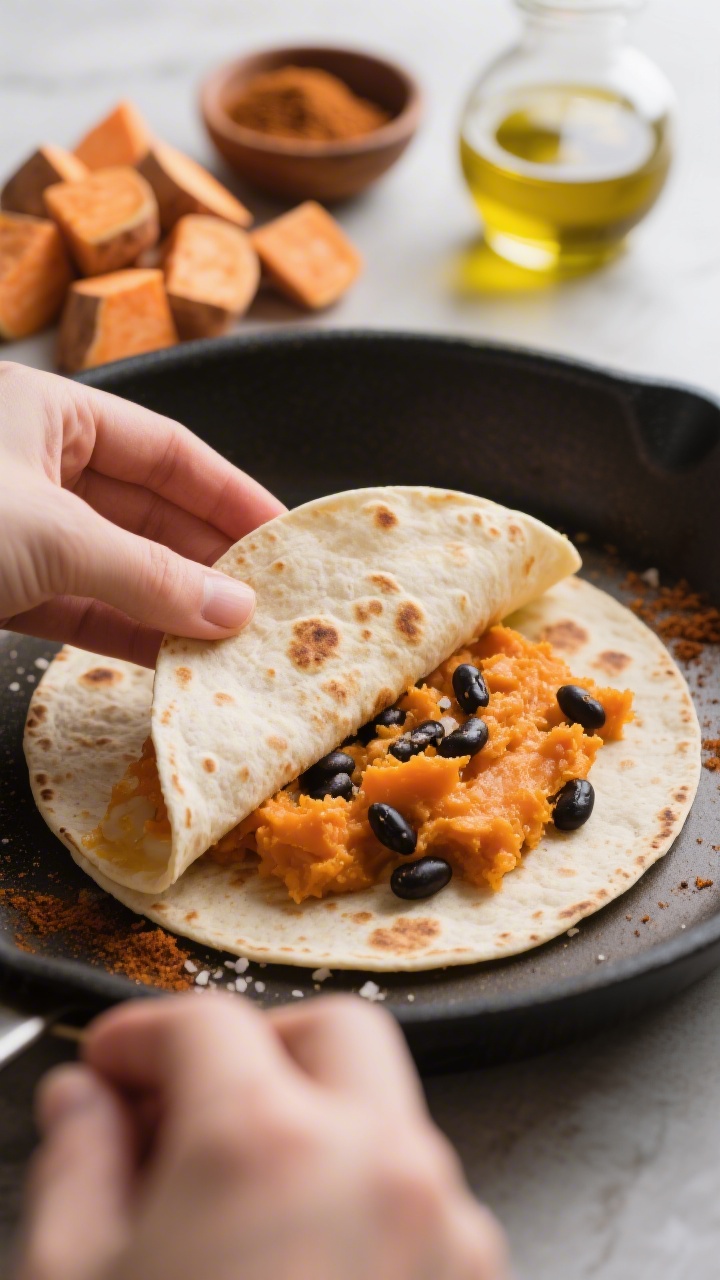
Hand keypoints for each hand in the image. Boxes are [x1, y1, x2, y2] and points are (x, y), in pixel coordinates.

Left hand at [0, 362, 283, 665]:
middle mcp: (33, 465)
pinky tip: (172, 655)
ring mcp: (16, 531)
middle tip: (266, 599)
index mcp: (45, 413)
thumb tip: (234, 609)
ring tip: (232, 637)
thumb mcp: (52, 537)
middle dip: (206, 558)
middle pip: (146, 510)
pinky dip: (124, 631)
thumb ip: (148, 574)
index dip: (229, 493)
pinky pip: (77, 607)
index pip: (164, 449)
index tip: (281, 534)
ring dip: (171, 604)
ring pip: (114, 566)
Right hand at [15, 995, 509, 1279]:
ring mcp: (447, 1232)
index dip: (140, 1036)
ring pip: (387, 1115)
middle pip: (334, 1030)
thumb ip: (77, 1169)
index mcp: (266, 1149)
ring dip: (315, 1129)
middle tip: (193, 1107)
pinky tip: (300, 1265)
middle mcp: (379, 1170)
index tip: (111, 1067)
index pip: (205, 1024)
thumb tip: (84, 1105)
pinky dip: (364, 1201)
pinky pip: (424, 1201)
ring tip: (238, 1207)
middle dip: (259, 1049)